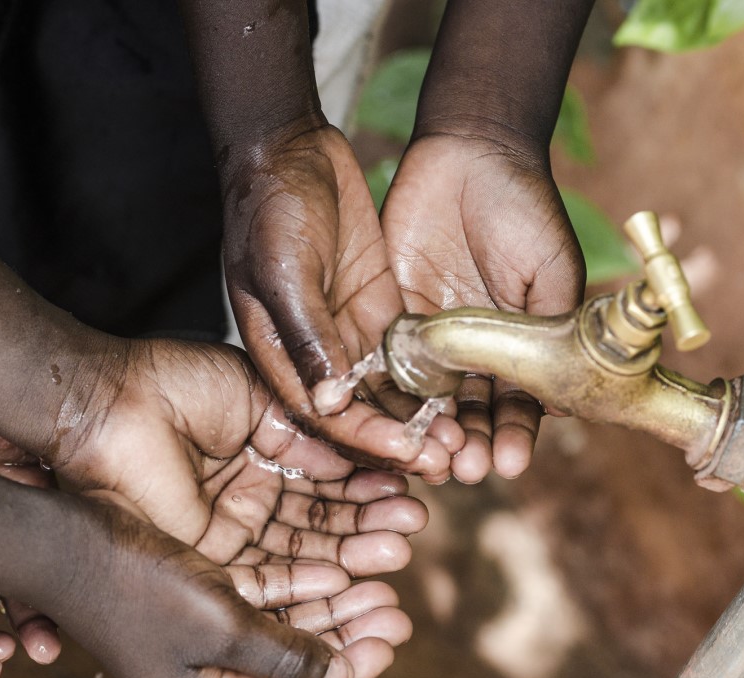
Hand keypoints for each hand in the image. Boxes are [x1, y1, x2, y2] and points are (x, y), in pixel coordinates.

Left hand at [55, 339, 429, 565]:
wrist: (110, 403)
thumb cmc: (176, 382)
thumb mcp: (263, 396)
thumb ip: (314, 432)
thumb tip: (371, 454)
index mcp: (264, 450)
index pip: (329, 476)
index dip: (371, 483)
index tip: (416, 481)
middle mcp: (251, 495)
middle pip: (323, 520)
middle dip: (371, 523)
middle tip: (415, 523)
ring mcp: (230, 531)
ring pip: (303, 552)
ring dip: (353, 553)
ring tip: (399, 547)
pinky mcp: (207, 562)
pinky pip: (267, 577)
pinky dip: (310, 578)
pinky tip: (352, 572)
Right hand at [220, 121, 461, 480]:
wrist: (290, 149)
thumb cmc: (270, 206)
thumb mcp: (283, 269)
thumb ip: (306, 335)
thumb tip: (329, 400)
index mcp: (279, 355)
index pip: (324, 416)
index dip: (367, 441)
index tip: (410, 456)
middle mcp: (316, 355)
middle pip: (362, 414)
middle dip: (405, 442)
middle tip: (452, 462)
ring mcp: (350, 334)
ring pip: (391, 391)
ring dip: (426, 418)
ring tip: (469, 441)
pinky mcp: (380, 309)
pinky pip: (411, 356)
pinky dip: (437, 380)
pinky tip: (473, 398)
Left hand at [381, 132, 585, 482]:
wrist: (474, 152)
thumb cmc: (527, 211)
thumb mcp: (552, 277)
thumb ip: (552, 336)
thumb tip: (563, 404)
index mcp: (519, 347)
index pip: (516, 407)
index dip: (513, 436)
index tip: (510, 463)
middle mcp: (475, 351)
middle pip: (469, 414)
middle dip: (469, 444)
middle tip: (465, 469)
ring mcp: (433, 336)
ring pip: (428, 398)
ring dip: (431, 430)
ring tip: (431, 456)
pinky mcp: (392, 314)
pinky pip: (389, 361)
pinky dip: (390, 392)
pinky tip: (391, 417)